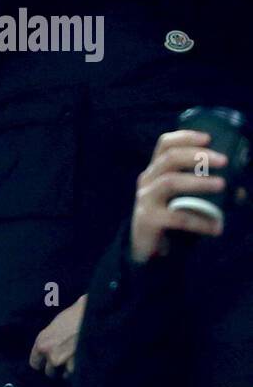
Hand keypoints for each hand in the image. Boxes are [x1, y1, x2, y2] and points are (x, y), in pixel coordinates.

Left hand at [29, 294, 86, 378]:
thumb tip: (46, 352)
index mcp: (41, 343)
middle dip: (56, 368)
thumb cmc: (72, 316)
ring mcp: (64, 360)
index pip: (35, 364)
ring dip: (68, 371)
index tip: (46, 363)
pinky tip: (82, 362)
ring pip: (63, 375)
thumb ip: (48, 341)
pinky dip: (79, 370)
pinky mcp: (78, 364)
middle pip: (49, 372)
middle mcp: (50, 353)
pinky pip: (75, 374)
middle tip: (63, 362)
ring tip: (74, 362)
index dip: (42, 364)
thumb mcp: (53, 327)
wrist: (89, 315)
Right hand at [130, 130, 226, 263]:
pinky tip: (216, 227)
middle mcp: (147, 181)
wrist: (146, 250)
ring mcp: (145, 200)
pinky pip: (176, 217)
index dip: (185, 137)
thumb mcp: (186, 200)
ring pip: (170, 182)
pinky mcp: (148, 220)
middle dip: (198, 156)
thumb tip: (240, 190)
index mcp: (156, 171)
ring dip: (198, 182)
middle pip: (169, 158)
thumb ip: (208, 192)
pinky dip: (200, 221)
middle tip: (224, 160)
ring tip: (222, 185)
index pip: (164, 145)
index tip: (209, 137)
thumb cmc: (170, 218)